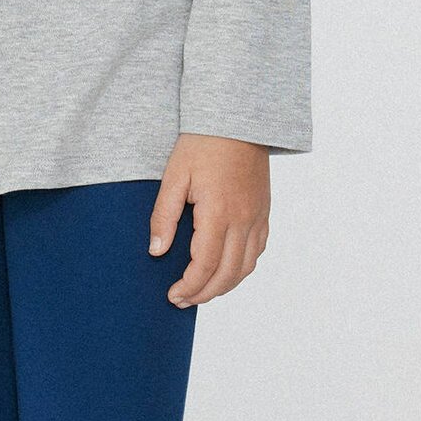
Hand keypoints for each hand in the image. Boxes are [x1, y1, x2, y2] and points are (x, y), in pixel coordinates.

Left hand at [148, 134, 270, 306]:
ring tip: (201, 291)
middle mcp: (243, 220)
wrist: (237, 119)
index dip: (189, 287)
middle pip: (228, 274)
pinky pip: (257, 250)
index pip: (205, 265)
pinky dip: (242, 268)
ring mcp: (257, 217)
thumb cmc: (203, 144)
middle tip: (182, 300)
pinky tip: (226, 270)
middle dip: (204, 294)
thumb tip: (157, 251)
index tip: (173, 295)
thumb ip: (164, 216)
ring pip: (246, 266)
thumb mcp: (174, 176)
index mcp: (218, 212)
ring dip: (224, 286)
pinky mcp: (264, 212)